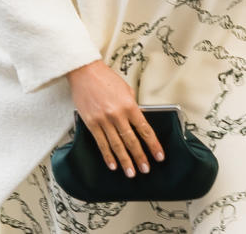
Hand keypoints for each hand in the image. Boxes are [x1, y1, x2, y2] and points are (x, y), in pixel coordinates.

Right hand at [66, 61, 163, 177]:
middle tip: (146, 169)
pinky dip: (107, 155)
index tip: (159, 156)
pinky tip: (113, 165)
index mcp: (130, 105)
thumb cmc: (107, 79)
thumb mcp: (126, 90)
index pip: (145, 129)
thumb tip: (137, 121)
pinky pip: (101, 143)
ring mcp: (103, 120)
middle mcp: (117, 115)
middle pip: (131, 141)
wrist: (86, 73)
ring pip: (116, 145)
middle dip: (140, 157)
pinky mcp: (91, 123)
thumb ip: (132, 106)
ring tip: (131, 173)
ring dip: (125, 161)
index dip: (153, 145)